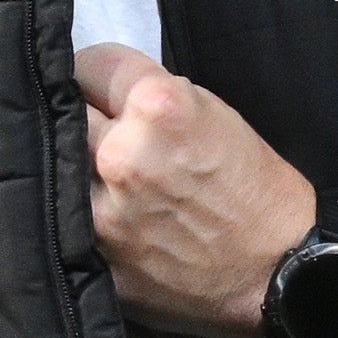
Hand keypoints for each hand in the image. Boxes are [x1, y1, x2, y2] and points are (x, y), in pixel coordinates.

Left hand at [70, 44, 315, 337]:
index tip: (106, 90)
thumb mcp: (216, 115)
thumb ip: (154, 96)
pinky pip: (66, 217)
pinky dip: (81, 211)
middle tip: (107, 131)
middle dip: (87, 116)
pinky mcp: (94, 256)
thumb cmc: (258, 191)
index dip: (102, 76)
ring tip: (107, 176)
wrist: (278, 274)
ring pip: (59, 165)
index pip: (91, 62)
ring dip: (77, 165)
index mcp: (158, 107)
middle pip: (66, 110)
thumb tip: (106, 93)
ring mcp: (101, 210)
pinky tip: (112, 215)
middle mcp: (122, 154)